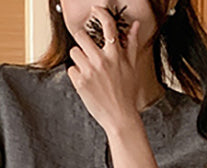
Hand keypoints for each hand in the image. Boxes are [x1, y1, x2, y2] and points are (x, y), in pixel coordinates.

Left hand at [67, 5, 142, 133]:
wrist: (120, 118)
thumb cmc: (127, 94)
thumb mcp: (132, 68)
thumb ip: (132, 44)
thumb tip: (135, 26)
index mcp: (115, 55)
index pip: (107, 25)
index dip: (100, 13)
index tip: (95, 10)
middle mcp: (101, 60)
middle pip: (81, 36)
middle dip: (82, 40)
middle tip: (86, 48)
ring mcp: (89, 71)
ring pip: (74, 52)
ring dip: (79, 58)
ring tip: (88, 69)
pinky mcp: (80, 82)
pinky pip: (71, 69)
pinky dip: (76, 74)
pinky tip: (86, 82)